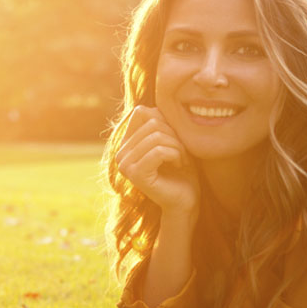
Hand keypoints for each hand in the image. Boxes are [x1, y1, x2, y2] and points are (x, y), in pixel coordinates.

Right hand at [115, 106, 199, 229]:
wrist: (186, 200)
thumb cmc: (182, 169)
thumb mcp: (170, 140)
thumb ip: (158, 123)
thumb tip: (150, 107)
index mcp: (126, 144)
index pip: (141, 112)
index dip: (164, 120)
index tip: (175, 138)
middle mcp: (121, 153)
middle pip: (151, 123)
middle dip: (174, 135)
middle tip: (183, 151)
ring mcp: (125, 165)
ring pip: (156, 136)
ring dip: (177, 146)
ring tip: (182, 158)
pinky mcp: (135, 175)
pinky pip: (159, 151)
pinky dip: (176, 155)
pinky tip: (179, 165)